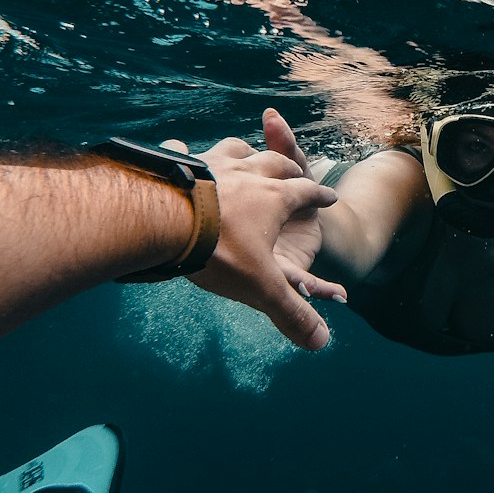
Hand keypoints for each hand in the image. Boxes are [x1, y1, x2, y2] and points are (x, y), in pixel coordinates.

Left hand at [161, 135, 345, 351]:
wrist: (164, 219)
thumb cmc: (218, 251)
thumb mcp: (260, 287)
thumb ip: (291, 312)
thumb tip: (321, 343)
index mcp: (274, 198)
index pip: (307, 193)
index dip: (320, 196)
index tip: (329, 197)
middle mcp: (247, 172)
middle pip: (275, 164)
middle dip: (288, 169)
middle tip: (294, 174)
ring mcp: (212, 163)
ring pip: (236, 149)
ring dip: (246, 152)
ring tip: (248, 156)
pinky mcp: (179, 162)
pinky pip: (185, 151)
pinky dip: (188, 153)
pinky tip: (183, 153)